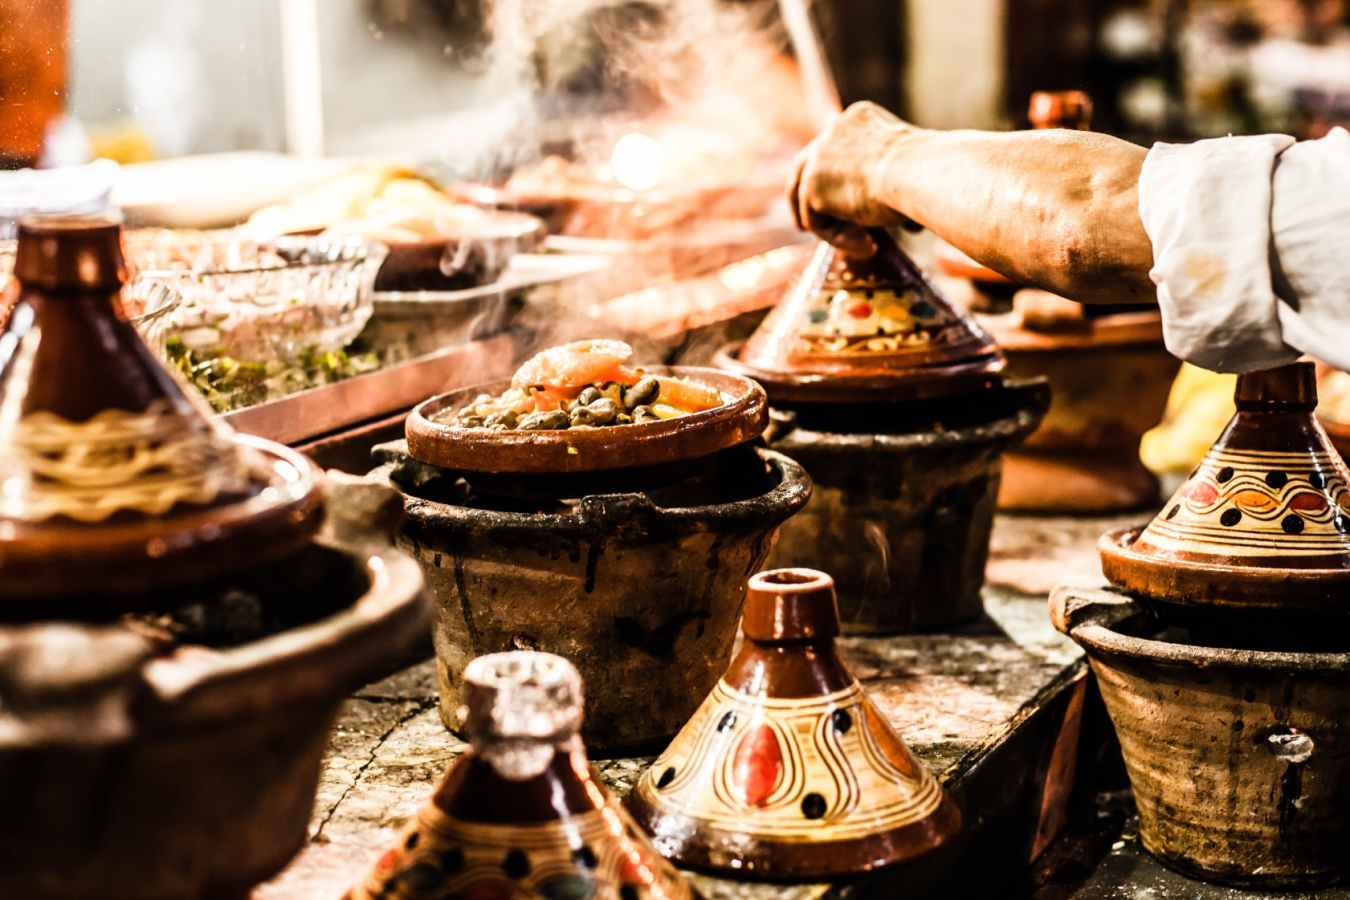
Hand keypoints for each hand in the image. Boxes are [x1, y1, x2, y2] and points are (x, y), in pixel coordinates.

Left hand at [787, 101, 919, 254]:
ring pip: (808, 200)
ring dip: (831, 227)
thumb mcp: (912, 169)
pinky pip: (816, 222)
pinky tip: (869, 246)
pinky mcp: (811, 187)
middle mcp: (831, 131)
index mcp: (858, 118)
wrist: (919, 172)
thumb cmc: (930, 172)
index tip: (845, 204)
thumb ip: (896, 184)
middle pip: (804, 167)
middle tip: (806, 225)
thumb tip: (909, 223)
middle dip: (805, 197)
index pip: (835, 148)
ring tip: (867, 246)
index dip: (834, 178)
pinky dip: (838, 239)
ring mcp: (817, 157)